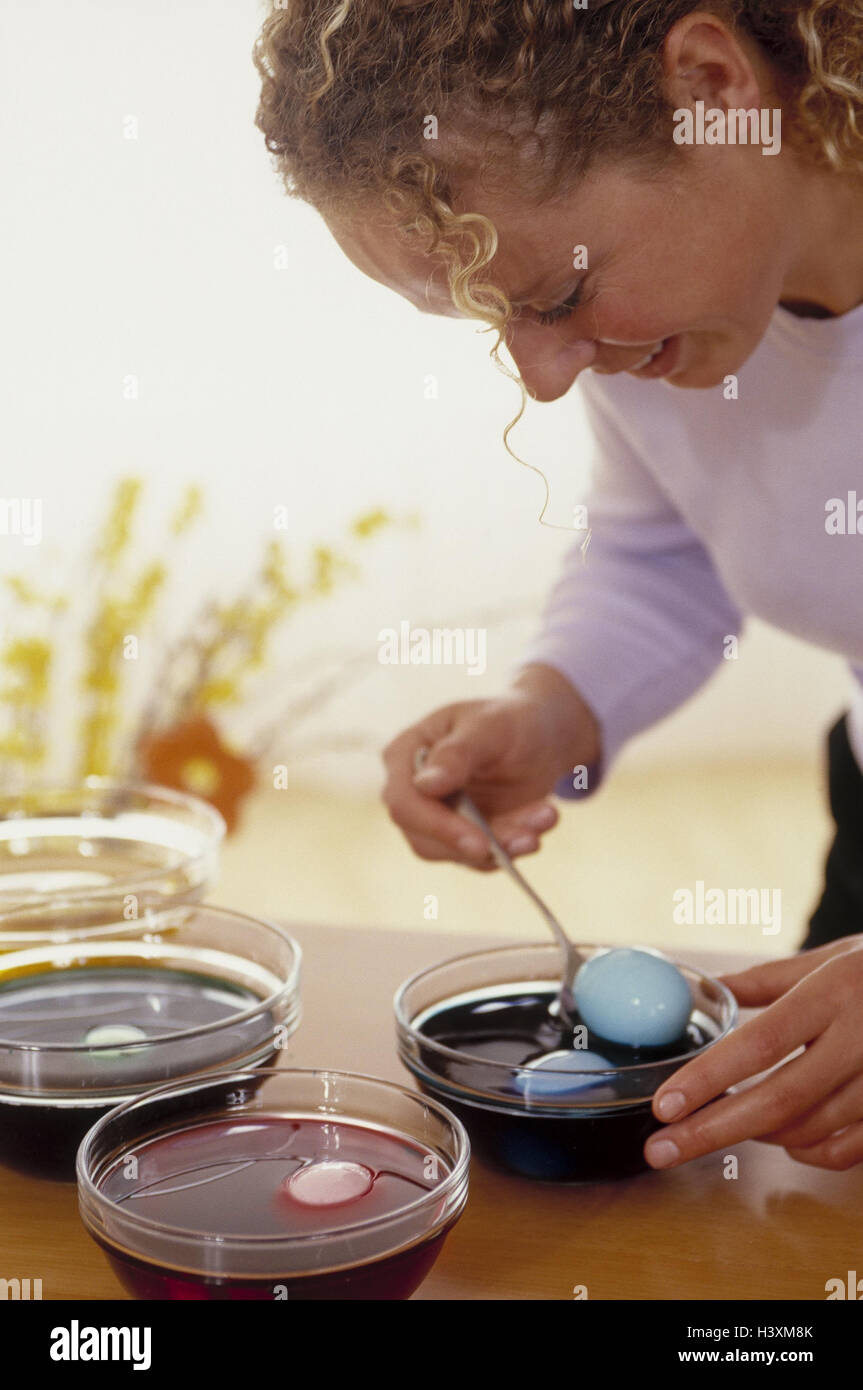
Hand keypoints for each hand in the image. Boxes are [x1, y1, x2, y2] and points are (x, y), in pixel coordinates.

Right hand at [381, 663, 599, 868]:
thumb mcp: (488, 726)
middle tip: (530, 838)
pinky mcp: (462, 837)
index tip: (479, 842)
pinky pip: (482, 857)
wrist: (539, 735)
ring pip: (458, 853)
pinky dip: (514, 846)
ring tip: (546, 818)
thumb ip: (456, 753)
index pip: (404, 803)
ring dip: (504, 845)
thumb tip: (424, 785)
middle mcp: (411, 792)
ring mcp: (435, 818)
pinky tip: (542, 822)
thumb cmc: (507, 719)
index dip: (437, 826)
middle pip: (426, 839)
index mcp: (404, 755)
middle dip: (480, 844)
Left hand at [645, 936, 862, 1171]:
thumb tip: (708, 990)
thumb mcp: (828, 957)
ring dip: (755, 1136)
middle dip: (713, 1130)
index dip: (710, 1078)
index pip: (761, 1043)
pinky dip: (806, 1151)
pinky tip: (780, 1139)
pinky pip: (846, 1149)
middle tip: (661, 1149)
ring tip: (713, 1128)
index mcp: (835, 991)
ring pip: (810, 1129)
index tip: (665, 1105)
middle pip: (779, 1100)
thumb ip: (767, 979)